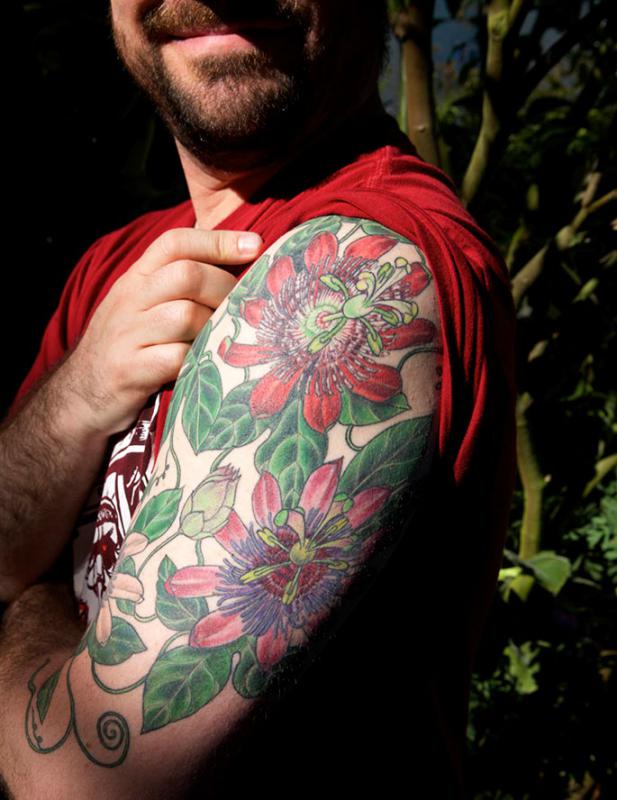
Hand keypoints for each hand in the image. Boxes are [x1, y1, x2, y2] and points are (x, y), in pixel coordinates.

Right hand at [61, 228, 262, 436]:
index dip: (218, 240)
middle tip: (243, 308)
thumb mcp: (144, 305)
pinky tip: (206, 366)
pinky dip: (199, 361)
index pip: (175, 242)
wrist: (81, 394)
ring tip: (222, 339)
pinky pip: (177, 358)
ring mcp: (127, 335)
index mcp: (136, 278)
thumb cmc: (130, 345)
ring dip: (213, 327)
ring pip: (185, 316)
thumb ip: (179, 283)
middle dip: (224, 289)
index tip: (255, 245)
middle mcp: (129, 300)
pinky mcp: (129, 371)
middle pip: (186, 276)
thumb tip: (241, 259)